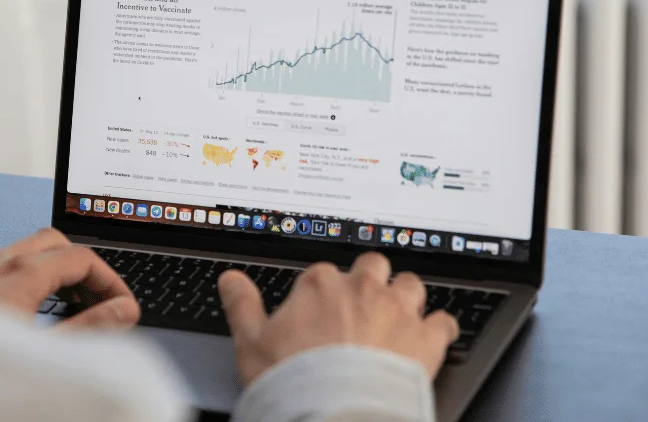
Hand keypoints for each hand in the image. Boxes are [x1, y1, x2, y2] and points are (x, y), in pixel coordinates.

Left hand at [0, 228, 139, 329]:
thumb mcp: (43, 355)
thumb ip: (89, 329)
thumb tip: (122, 310)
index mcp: (19, 274)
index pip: (80, 257)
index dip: (110, 280)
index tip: (123, 305)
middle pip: (54, 242)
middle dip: (83, 267)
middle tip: (100, 300)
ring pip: (25, 250)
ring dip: (54, 270)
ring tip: (71, 307)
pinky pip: (0, 263)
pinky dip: (27, 275)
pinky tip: (30, 308)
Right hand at [218, 252, 458, 384]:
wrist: (336, 413)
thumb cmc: (294, 379)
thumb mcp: (251, 342)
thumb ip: (241, 305)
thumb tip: (230, 280)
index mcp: (320, 285)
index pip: (325, 272)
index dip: (323, 291)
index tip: (321, 308)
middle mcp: (362, 289)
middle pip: (373, 266)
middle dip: (370, 280)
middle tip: (363, 304)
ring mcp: (397, 311)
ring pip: (411, 285)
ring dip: (406, 297)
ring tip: (398, 316)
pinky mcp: (426, 339)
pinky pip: (443, 321)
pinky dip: (438, 329)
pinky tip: (431, 340)